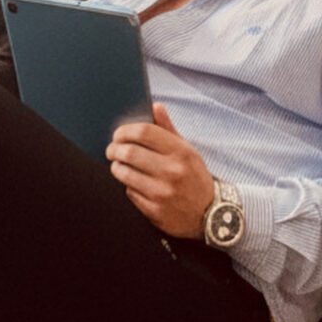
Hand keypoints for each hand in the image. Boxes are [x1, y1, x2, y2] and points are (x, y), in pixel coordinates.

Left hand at [106, 103, 214, 239]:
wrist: (211, 214)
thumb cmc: (194, 177)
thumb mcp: (188, 150)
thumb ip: (168, 129)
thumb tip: (155, 106)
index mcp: (181, 152)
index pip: (144, 132)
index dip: (125, 131)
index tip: (118, 134)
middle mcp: (172, 171)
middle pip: (129, 152)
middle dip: (114, 149)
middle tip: (111, 149)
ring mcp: (163, 193)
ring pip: (125, 173)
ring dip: (116, 167)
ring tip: (117, 164)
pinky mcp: (155, 211)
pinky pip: (130, 193)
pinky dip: (127, 186)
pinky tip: (132, 183)